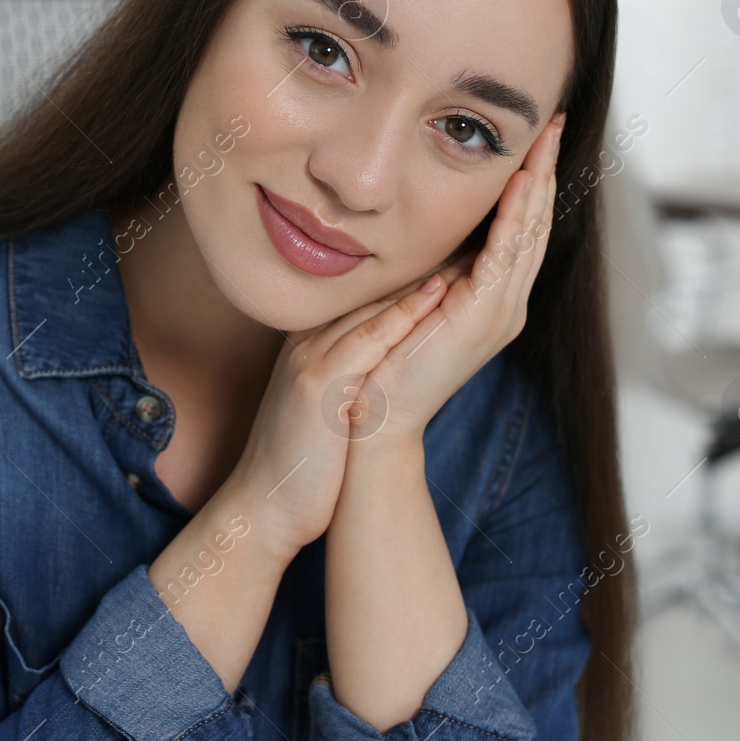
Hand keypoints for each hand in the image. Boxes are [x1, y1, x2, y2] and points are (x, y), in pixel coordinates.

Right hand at [222, 270, 452, 560]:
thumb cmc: (305, 464)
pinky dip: (402, 314)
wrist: (265, 506)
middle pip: (374, 291)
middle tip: (474, 234)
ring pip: (373, 305)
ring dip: (423, 275)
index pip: (370, 297)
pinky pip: (366, 339)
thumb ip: (351, 375)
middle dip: (426, 262)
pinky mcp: (316, 385)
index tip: (459, 250)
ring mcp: (309, 358)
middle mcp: (309, 341)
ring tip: (469, 246)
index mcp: (313, 344)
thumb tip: (390, 367)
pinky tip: (436, 292)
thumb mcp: (327, 406)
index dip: (415, 272)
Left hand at [355, 112, 564, 443]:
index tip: (534, 137)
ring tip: (546, 137)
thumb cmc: (382, 363)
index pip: (521, 229)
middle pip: (537, 224)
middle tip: (555, 121)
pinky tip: (521, 179)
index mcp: (492, 301)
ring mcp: (499, 313)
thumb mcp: (413, 300)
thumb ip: (430, 267)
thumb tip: (424, 225)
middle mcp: (506, 305)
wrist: (374, 418)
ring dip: (539, 181)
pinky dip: (516, 214)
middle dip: (546, 170)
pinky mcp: (482, 317)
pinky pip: (507, 254)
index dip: (530, 183)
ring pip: (530, 233)